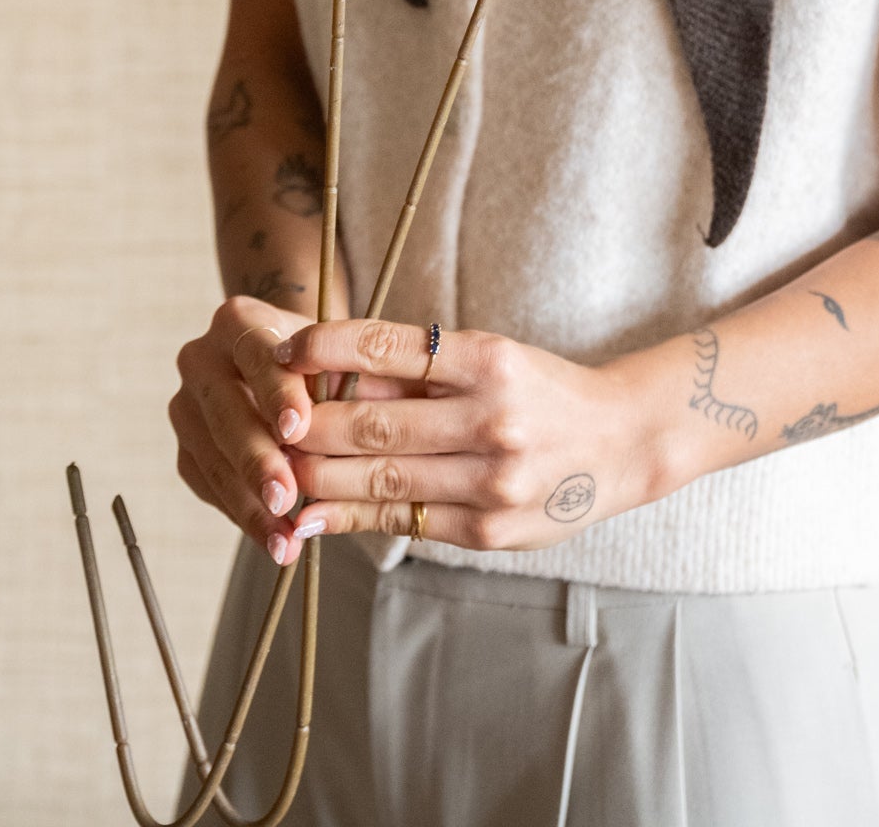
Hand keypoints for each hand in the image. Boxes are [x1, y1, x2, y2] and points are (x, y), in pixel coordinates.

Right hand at [168, 295, 410, 563]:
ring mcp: (187, 405)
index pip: (256, 354)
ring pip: (214, 457)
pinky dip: (243, 515)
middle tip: (286, 497)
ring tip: (285, 539)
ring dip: (250, 503)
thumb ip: (333, 378)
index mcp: (238, 321)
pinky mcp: (185, 447)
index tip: (297, 429)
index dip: (276, 392)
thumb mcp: (331, 354)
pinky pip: (210, 486)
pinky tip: (273, 539)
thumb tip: (345, 424)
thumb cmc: (319, 357)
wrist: (287, 363)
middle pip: (226, 411)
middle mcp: (201, 358)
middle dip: (258, 459)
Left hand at [274, 317, 668, 559]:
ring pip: (380, 479)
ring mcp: (492, 480)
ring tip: (269, 470)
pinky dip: (348, 520)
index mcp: (490, 360)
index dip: (330, 348)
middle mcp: (493, 417)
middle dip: (305, 424)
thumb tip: (328, 376)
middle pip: (374, 423)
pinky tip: (309, 517)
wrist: (621, 442)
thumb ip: (416, 370)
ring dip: (315, 477)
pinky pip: (403, 523)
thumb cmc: (539, 390)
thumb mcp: (489, 358)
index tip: (284, 349)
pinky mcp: (489, 530)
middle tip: (258, 421)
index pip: (393, 347)